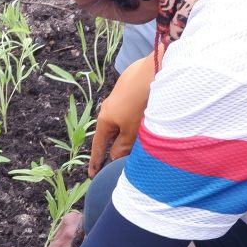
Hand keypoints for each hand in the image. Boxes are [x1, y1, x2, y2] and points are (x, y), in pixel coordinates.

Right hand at [88, 56, 156, 175]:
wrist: (154, 70)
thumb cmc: (141, 103)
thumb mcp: (132, 130)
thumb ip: (122, 147)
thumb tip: (114, 158)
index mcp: (105, 119)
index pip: (99, 145)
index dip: (96, 161)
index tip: (92, 175)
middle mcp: (109, 107)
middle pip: (110, 132)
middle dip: (114, 146)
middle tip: (118, 161)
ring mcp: (119, 96)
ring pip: (122, 119)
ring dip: (127, 131)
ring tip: (138, 141)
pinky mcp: (132, 87)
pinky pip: (131, 108)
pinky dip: (136, 118)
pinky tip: (148, 119)